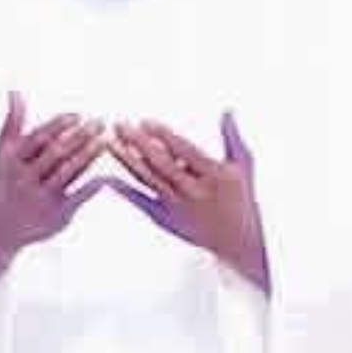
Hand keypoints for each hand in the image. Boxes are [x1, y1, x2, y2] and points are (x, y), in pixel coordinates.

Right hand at [0, 94, 105, 267]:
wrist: (2, 227)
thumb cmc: (7, 180)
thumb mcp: (4, 152)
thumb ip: (13, 121)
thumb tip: (15, 90)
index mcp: (13, 160)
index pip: (37, 138)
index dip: (58, 125)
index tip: (78, 115)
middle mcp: (25, 178)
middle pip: (56, 154)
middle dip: (79, 136)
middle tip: (100, 122)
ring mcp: (41, 198)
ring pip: (68, 173)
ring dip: (89, 155)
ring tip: (106, 140)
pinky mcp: (56, 215)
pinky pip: (78, 197)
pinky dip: (92, 185)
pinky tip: (107, 174)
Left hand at [112, 112, 262, 282]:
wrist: (239, 242)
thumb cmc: (242, 199)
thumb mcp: (243, 166)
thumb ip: (232, 137)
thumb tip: (226, 110)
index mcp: (215, 176)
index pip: (186, 151)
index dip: (164, 136)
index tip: (144, 121)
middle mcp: (195, 192)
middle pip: (162, 164)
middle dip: (139, 143)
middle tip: (119, 124)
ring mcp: (179, 208)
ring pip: (149, 180)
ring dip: (127, 160)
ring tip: (110, 142)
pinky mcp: (167, 220)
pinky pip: (142, 202)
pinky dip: (125, 190)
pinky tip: (108, 176)